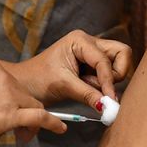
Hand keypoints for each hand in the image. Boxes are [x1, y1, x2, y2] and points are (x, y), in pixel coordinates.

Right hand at [0, 59, 65, 145]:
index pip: (15, 84)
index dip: (17, 100)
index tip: (13, 113)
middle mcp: (3, 77)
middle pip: (27, 95)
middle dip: (25, 112)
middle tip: (20, 130)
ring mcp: (8, 95)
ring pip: (34, 107)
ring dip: (33, 123)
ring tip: (24, 136)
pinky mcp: (10, 115)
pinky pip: (40, 118)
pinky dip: (53, 124)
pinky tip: (60, 129)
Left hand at [9, 30, 130, 107]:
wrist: (24, 86)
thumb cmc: (38, 80)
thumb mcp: (64, 86)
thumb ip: (88, 95)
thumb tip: (109, 106)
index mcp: (79, 40)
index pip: (104, 60)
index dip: (108, 81)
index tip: (109, 100)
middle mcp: (89, 42)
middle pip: (121, 53)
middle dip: (116, 73)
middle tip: (102, 88)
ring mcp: (92, 53)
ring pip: (118, 63)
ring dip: (108, 80)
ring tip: (86, 86)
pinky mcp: (92, 65)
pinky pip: (109, 73)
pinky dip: (103, 84)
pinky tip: (86, 86)